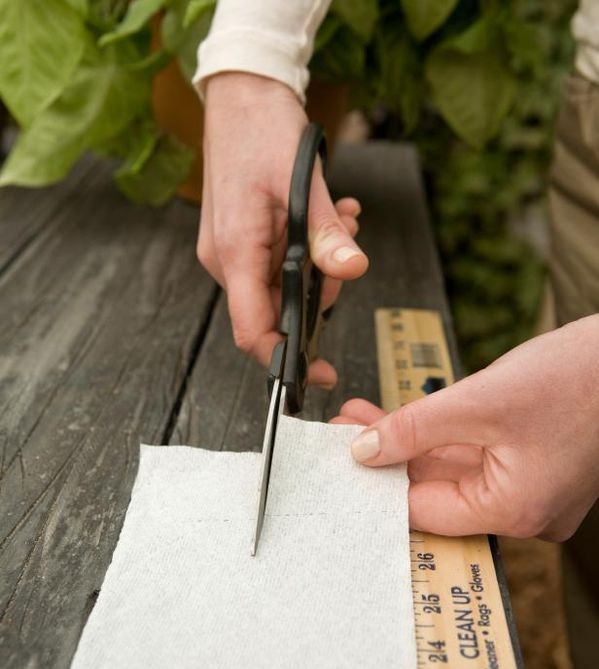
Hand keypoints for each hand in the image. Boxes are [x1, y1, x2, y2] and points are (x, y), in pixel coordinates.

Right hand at [198, 72, 368, 386]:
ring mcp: (233, 251)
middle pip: (278, 309)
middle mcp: (228, 260)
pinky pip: (281, 263)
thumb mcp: (303, 181)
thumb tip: (351, 272)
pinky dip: (309, 248)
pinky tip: (333, 216)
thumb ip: (325, 233)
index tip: (318, 373)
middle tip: (345, 246)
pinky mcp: (244, 240)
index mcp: (234, 252)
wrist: (241, 95)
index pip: (253, 329)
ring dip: (321, 262)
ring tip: (342, 221)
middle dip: (322, 288)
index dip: (284, 359)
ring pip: (285, 285)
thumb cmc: (261, 129)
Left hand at [331, 315, 598, 540]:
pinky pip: (475, 456)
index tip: (340, 458)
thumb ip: (415, 428)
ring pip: (452, 470)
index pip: (424, 510)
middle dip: (388, 454)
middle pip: (435, 489)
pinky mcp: (533, 464)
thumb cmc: (579, 377)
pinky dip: (440, 436)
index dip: (377, 483)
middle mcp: (523, 510)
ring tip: (362, 416)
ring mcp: (531, 488)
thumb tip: (365, 450)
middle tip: (345, 427)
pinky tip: (404, 416)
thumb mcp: (481, 400)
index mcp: (514, 510)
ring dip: (409, 441)